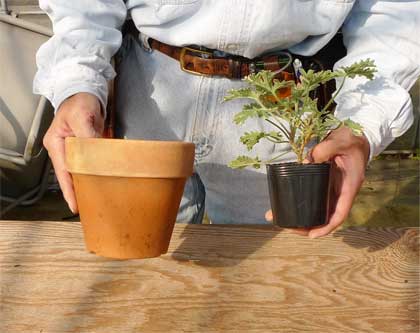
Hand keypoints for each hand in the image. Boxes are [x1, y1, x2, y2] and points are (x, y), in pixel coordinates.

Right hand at [43, 93, 103, 212]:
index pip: (63, 171)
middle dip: (77, 191)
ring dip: (87, 183)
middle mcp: (63, 148)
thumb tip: (95, 155)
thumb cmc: (79, 100)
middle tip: (87, 207)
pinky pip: (89, 162)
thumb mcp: (82, 117)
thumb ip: (87, 136)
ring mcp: (74, 148)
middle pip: (70, 174)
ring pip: (79, 170)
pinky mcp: (85, 146)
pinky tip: (103, 181)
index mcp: (56, 143)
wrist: (87, 89)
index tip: (74, 205)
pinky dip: (95, 172)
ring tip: (95, 199)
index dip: (69, 189)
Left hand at [265, 126, 369, 237]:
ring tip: (279, 217)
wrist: (356, 134)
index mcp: (348, 187)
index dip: (326, 227)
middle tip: (287, 226)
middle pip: (325, 216)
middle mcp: (340, 192)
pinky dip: (299, 201)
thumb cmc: (351, 139)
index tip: (312, 235)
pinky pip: (312, 197)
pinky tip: (283, 203)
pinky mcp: (324, 182)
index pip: (339, 214)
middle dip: (307, 225)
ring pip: (316, 208)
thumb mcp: (341, 141)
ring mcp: (331, 188)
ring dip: (300, 216)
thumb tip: (306, 162)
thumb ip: (325, 149)